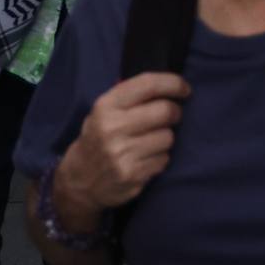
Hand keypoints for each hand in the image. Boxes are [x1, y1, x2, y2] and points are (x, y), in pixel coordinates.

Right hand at [57, 72, 190, 214]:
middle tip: (172, 115)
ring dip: (166, 137)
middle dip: (175, 112)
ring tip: (153, 140)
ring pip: (168, 137)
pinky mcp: (132, 176)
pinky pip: (164, 160)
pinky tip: (147, 158)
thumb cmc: (98, 137)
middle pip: (165, 111)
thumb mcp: (103, 111)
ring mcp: (122, 154)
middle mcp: (113, 128)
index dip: (173, 83)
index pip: (148, 85)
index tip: (185, 88)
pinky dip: (161, 158)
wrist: (80, 181)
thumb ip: (130, 96)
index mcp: (106, 106)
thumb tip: (167, 84)